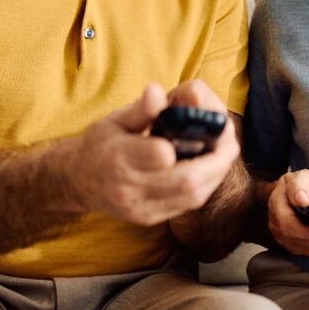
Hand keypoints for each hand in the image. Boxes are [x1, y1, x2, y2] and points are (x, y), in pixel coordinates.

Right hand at [69, 82, 235, 225]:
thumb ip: (141, 109)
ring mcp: (138, 207)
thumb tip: (157, 91)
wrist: (77, 181)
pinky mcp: (147, 218)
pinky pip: (184, 207)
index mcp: (117, 156)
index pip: (159, 154)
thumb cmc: (99, 144)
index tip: (204, 130)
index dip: (186, 144)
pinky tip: (209, 171)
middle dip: (215, 163)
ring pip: (189, 198)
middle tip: (231, 144)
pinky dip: (202, 187)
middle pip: (183, 182)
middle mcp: (127, 187)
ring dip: (214, 176)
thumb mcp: (114, 120)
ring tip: (225, 155)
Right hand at [266, 169, 308, 255]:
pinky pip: (308, 250)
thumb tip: (302, 200)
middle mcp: (275, 225)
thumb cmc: (298, 185)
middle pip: (298, 240)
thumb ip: (300, 185)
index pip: (288, 226)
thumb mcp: (301, 177)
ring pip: (305, 248)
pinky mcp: (291, 244)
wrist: (290, 194)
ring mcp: (282, 237)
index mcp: (276, 206)